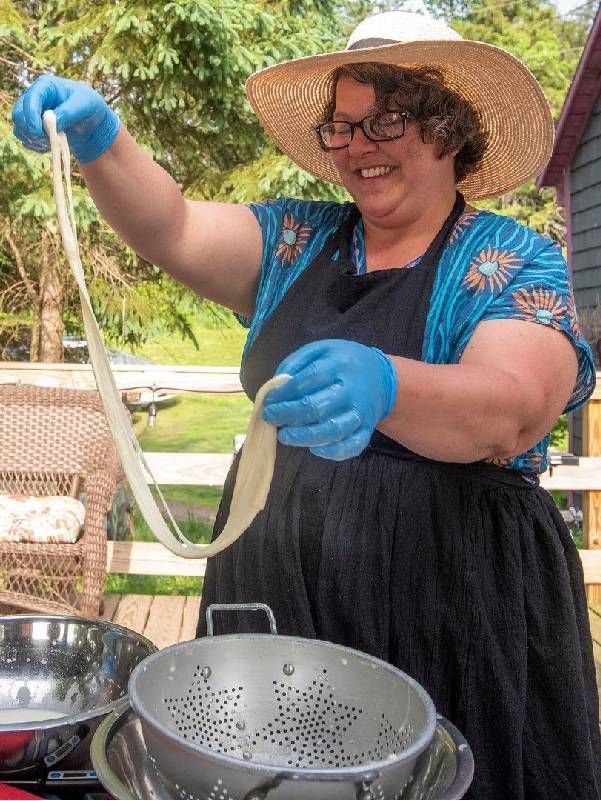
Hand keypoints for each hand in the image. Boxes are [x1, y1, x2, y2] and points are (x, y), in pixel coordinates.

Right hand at [12, 74, 119, 162]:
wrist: (91, 120)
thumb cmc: (89, 106)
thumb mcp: (84, 106)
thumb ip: (68, 112)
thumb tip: (52, 123)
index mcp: (45, 86)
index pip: (30, 99)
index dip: (30, 115)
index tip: (37, 131)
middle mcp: (34, 98)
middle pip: (18, 114)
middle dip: (30, 130)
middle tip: (47, 140)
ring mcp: (31, 112)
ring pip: (19, 128)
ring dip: (33, 140)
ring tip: (52, 143)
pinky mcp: (32, 126)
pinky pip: (25, 139)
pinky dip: (35, 145)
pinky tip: (50, 146)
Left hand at [262, 339, 396, 459]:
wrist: (382, 377)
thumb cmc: (343, 362)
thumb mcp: (321, 350)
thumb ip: (296, 363)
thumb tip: (276, 387)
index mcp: (339, 364)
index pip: (308, 379)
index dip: (284, 393)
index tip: (268, 401)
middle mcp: (351, 389)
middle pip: (317, 407)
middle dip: (288, 415)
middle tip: (270, 418)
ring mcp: (360, 412)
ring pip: (333, 430)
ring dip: (305, 437)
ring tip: (284, 436)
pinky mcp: (367, 429)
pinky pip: (352, 446)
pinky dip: (333, 451)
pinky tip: (314, 449)